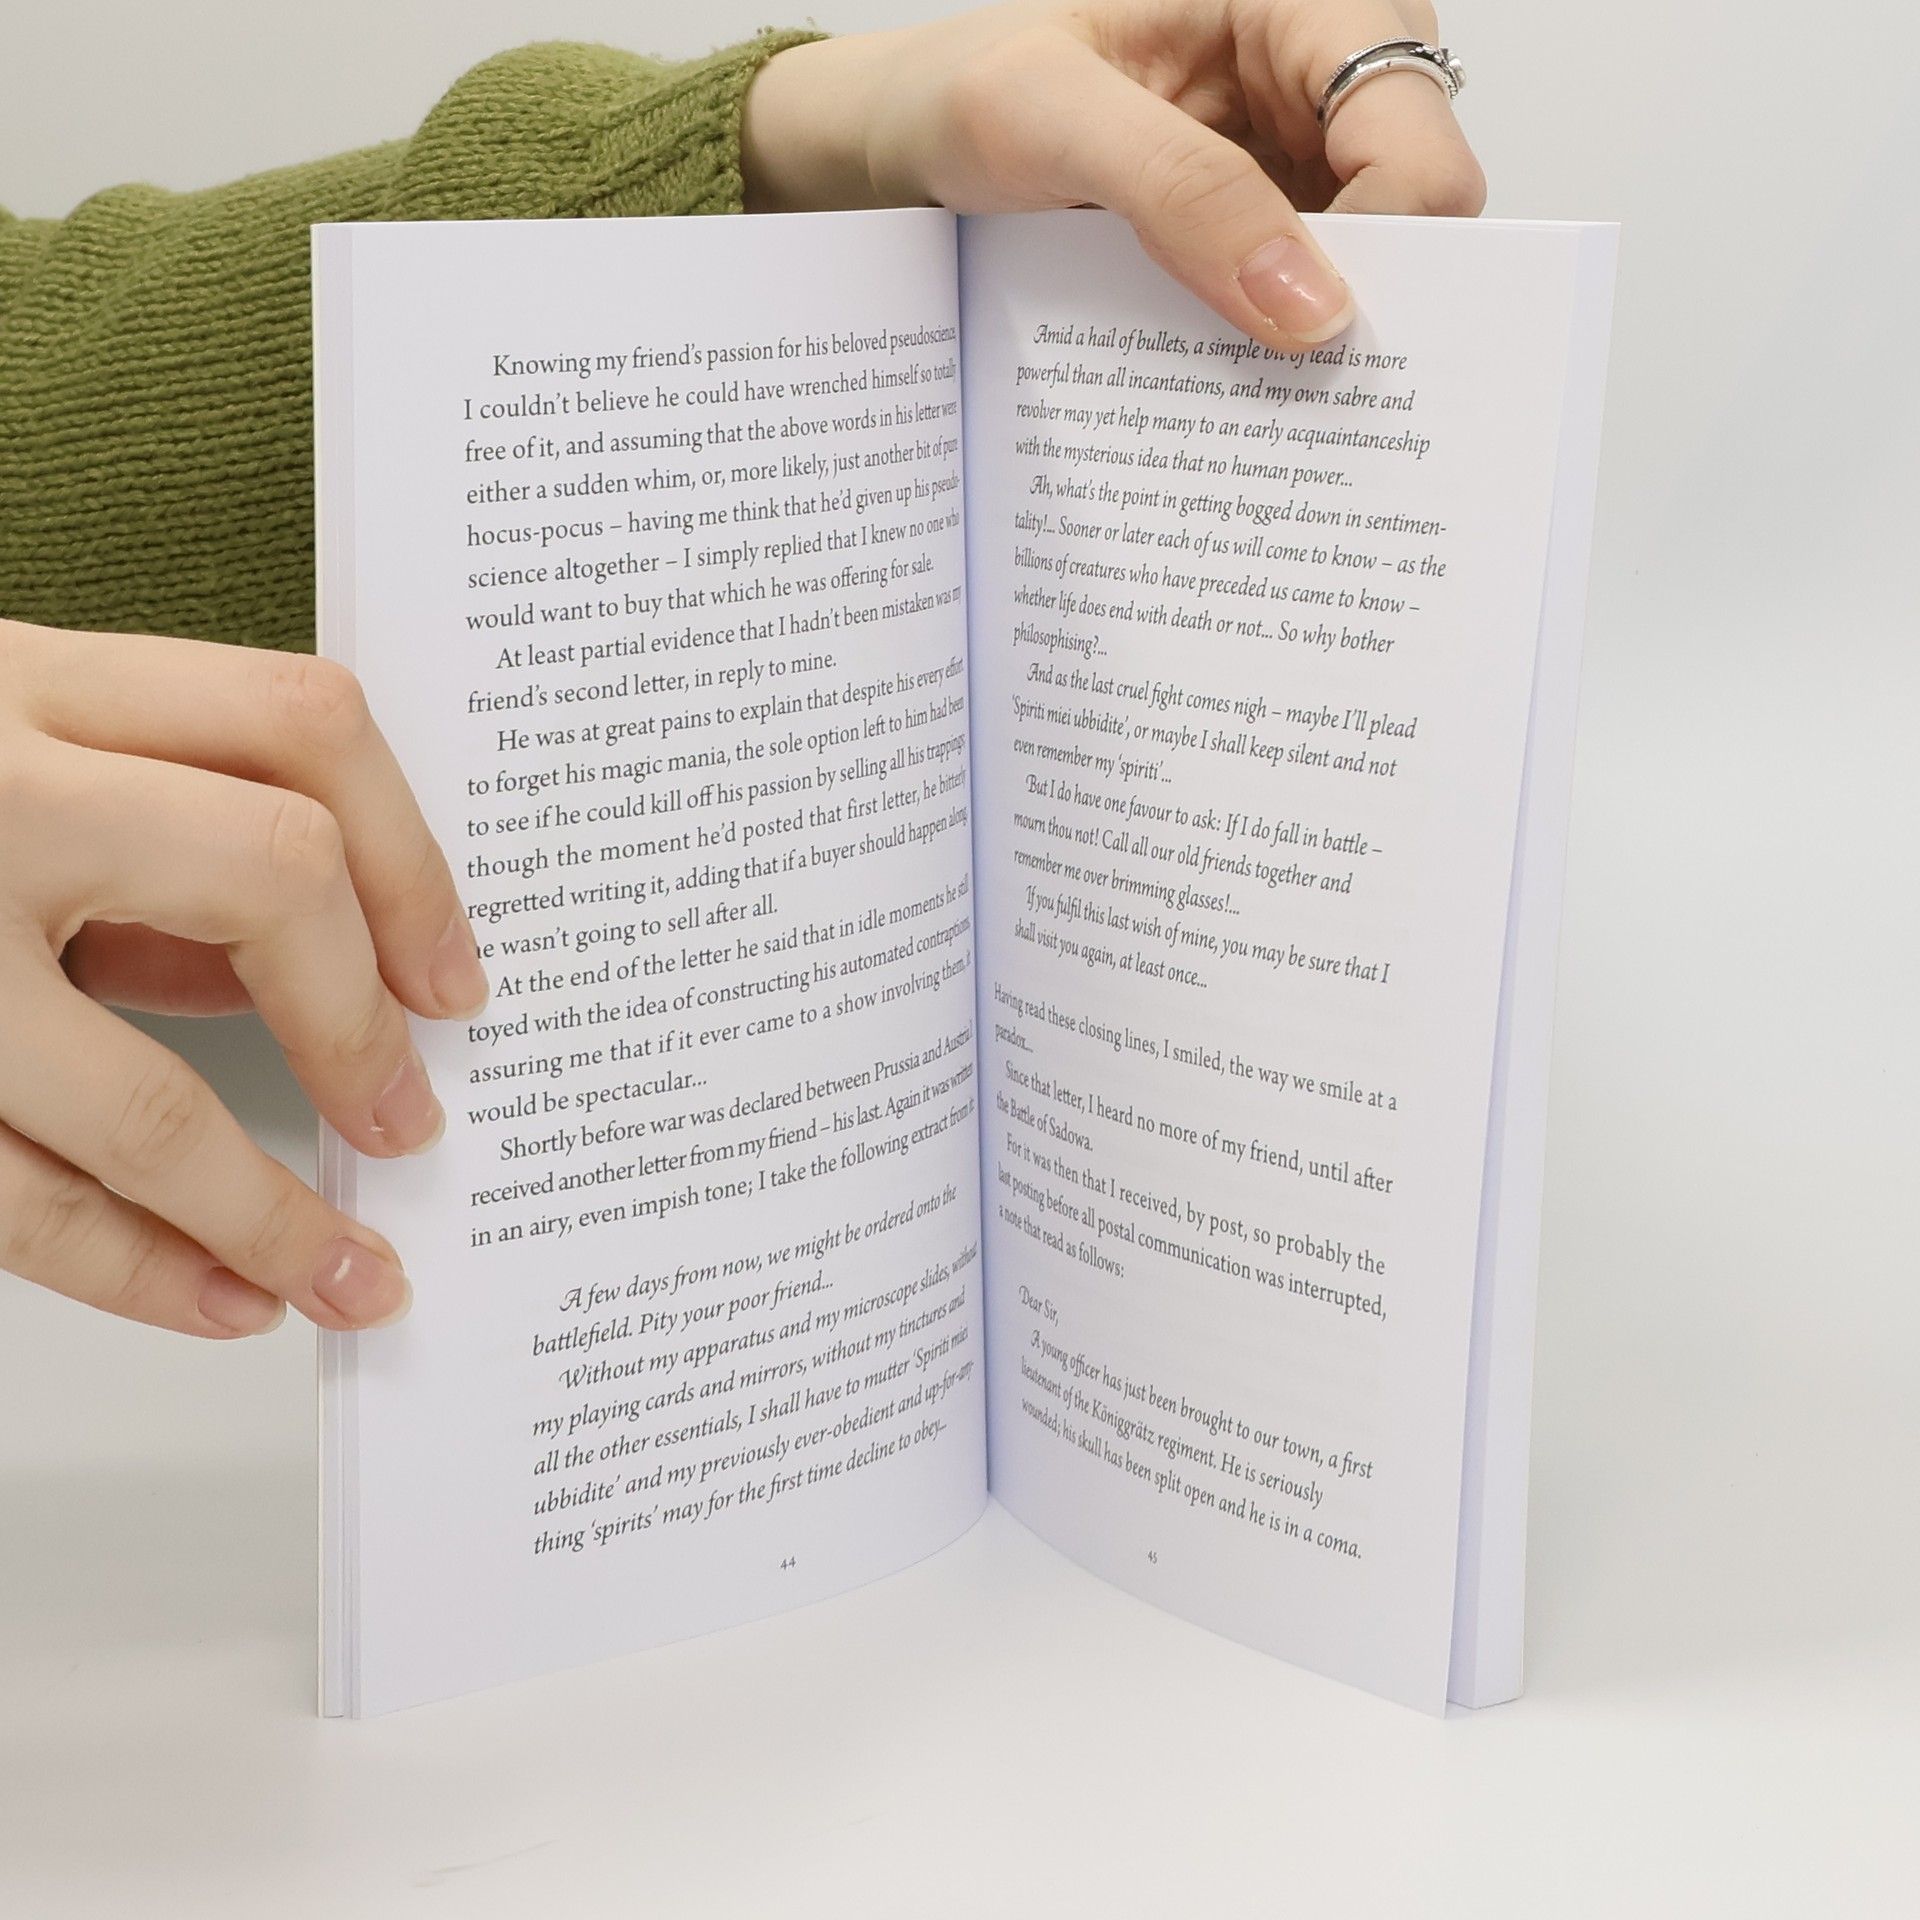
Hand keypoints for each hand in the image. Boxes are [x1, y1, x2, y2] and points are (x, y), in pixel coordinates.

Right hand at [0, 619, 487, 1338]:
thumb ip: (136, 826)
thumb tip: (319, 976)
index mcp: (16, 680)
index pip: (297, 719)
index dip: (413, 855)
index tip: (456, 973)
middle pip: (267, 874)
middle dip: (364, 1019)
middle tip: (414, 1114)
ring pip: (135, 1098)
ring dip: (269, 1210)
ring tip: (353, 1275)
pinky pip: (10, 1196)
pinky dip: (136, 1267)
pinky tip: (221, 1295)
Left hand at [743, 0, 1484, 345]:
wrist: (906, 140)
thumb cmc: (962, 89)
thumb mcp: (1051, 118)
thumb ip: (1182, 192)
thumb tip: (1311, 307)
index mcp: (1294, 4)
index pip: (1414, 131)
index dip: (1394, 238)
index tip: (1319, 330)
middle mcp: (1314, 82)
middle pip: (1415, 210)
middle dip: (1371, 303)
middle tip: (1297, 389)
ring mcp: (1289, 167)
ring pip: (1365, 273)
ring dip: (1315, 343)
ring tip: (1247, 396)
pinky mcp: (1253, 237)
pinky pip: (1296, 306)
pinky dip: (1270, 355)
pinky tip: (1223, 387)